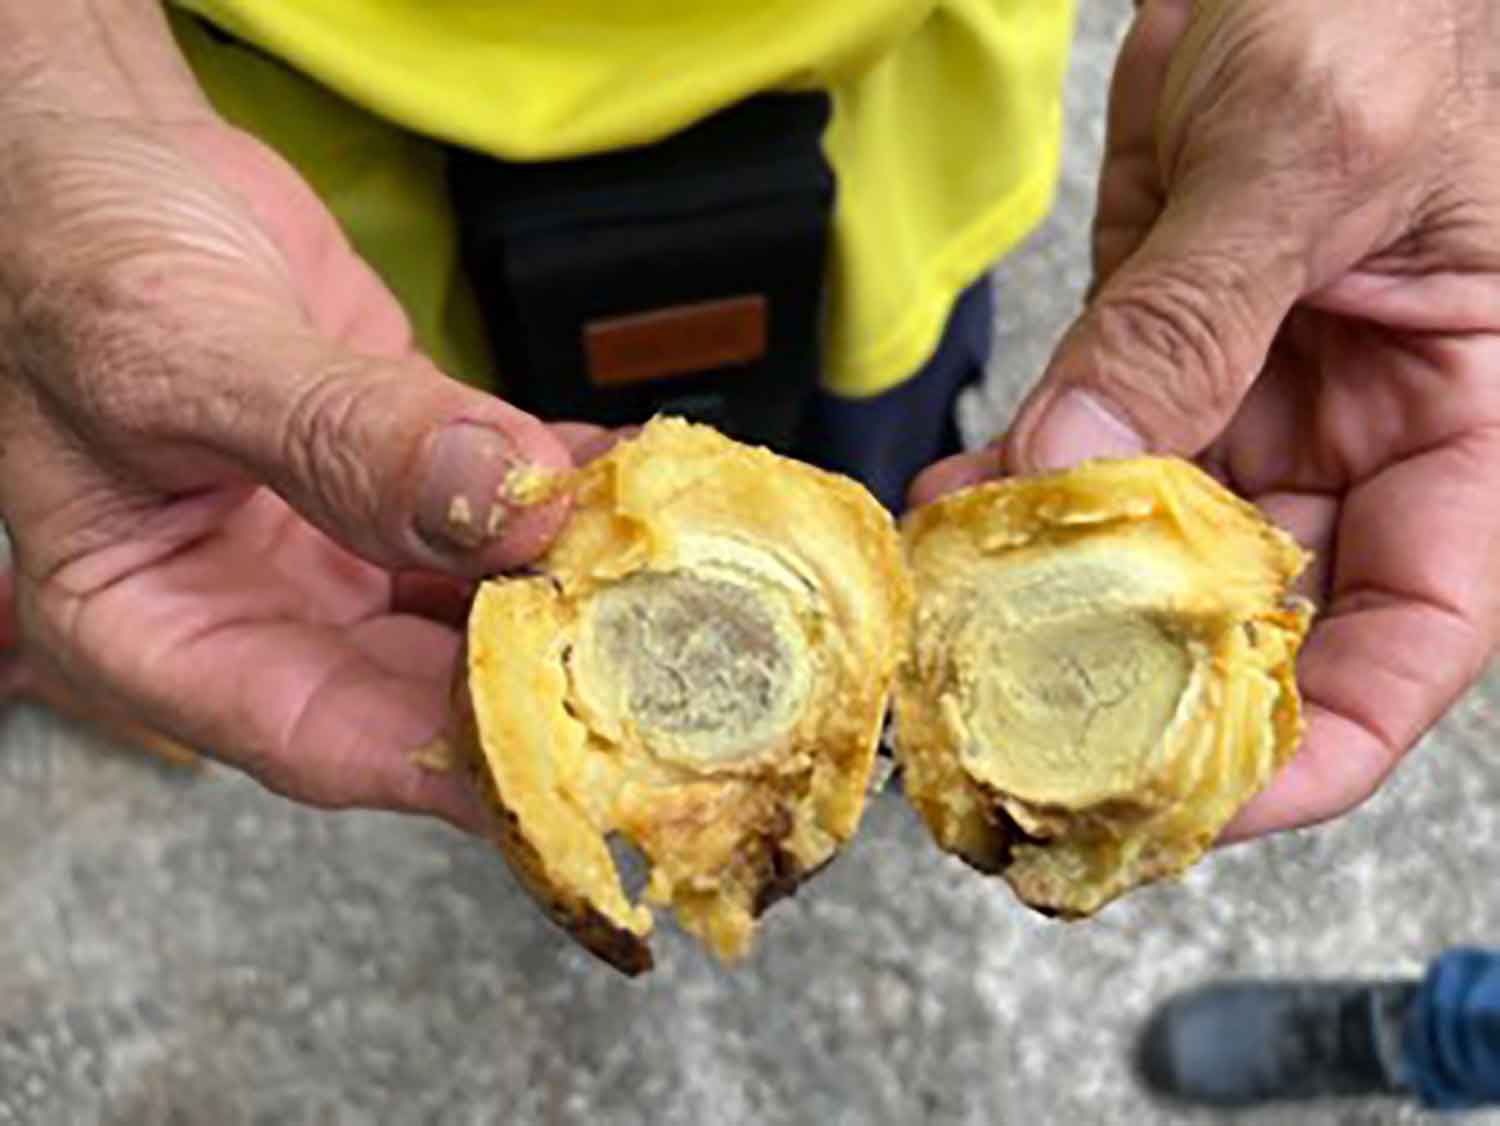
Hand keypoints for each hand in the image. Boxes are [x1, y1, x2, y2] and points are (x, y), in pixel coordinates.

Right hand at [0, 4, 608, 830]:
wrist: (105, 160)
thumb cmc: (72, 252)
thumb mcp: (178, 347)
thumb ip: (335, 436)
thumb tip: (500, 503)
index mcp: (159, 632)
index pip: (322, 738)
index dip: (455, 761)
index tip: (576, 757)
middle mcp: (259, 612)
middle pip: (423, 691)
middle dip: (541, 679)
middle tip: (662, 663)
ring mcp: (338, 551)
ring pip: (478, 606)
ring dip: (572, 589)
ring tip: (671, 575)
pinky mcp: (402, 485)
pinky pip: (501, 510)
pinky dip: (569, 494)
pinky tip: (636, 479)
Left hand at [914, 0, 1499, 839]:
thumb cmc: (1393, 4)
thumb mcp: (1314, 154)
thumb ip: (1192, 321)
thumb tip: (1076, 471)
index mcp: (1469, 430)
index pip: (1408, 646)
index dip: (1309, 751)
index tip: (1189, 801)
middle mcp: (1359, 443)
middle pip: (1257, 623)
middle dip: (1139, 681)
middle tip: (1020, 725)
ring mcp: (1251, 407)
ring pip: (1146, 549)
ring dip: (1050, 589)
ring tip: (960, 618)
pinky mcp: (1158, 360)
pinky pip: (1081, 454)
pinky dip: (1014, 489)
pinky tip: (953, 509)